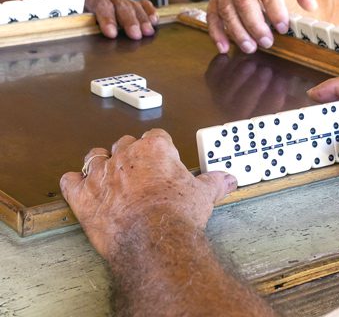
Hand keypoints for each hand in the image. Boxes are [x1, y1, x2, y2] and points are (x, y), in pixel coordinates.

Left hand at [54, 0, 157, 39]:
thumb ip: (69, 20)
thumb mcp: (61, 10)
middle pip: (120, 5)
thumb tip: (73, 33)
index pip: (99, 3)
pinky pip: (139, 4)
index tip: (111, 33)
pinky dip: (148, 11)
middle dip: (129, 21)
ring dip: (141, 19)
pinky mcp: (125, 2)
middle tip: (135, 35)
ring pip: (131, 5)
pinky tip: (154, 20)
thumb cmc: (64, 4)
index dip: (106, 18)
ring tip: (148, 31)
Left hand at [60, 129, 236, 259]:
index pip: (156, 137)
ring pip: (95, 156)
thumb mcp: (203, 196)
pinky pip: (71, 181)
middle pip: (125, 143)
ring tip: (108, 174)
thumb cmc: (177, 214)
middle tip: (139, 172)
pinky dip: (75, 184)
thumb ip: (214, 182)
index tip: (163, 159)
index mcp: (154, 149)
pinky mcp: (85, 196)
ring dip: (101, 163)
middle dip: (131, 155)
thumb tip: (228, 179)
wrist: (154, 240)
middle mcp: (126, 155)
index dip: (160, 148)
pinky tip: (81, 188)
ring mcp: (102, 174)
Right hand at [207, 0, 317, 53]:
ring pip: (226, 10)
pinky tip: (225, 47)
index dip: (275, 10)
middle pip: (244, 1)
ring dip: (237, 32)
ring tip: (251, 48)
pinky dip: (217, 33)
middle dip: (255, 25)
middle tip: (267, 42)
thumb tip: (310, 5)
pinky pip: (212, 15)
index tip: (283, 27)